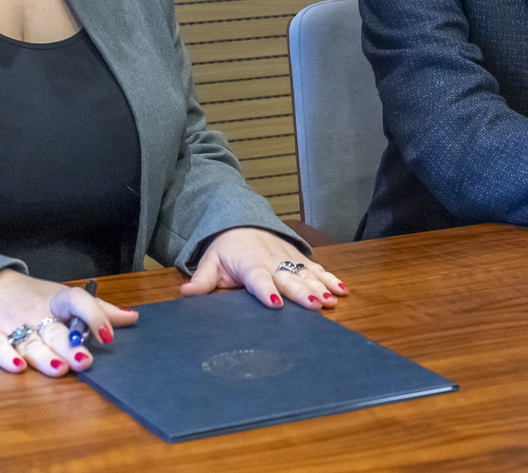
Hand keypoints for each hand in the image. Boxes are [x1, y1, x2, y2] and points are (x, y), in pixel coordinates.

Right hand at [0, 269, 137, 375]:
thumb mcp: (63, 298)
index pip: (77, 300)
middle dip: (70, 345)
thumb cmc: (31, 297)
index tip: (108, 336)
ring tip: (61, 369)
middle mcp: (37, 313)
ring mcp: (12, 324)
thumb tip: (133, 317)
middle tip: (86, 360)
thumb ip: (98, 310)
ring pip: (31, 342)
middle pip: (55, 330)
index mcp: (57, 301)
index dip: (94, 315)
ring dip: (45, 356)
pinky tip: (17, 367)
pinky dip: (6, 357)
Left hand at [179, 227, 348, 310]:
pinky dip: (330, 278)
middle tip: (316, 306)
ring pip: (307, 274)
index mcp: (250, 264)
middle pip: (289, 279)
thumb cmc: (225, 249)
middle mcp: (272, 261)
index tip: (275, 304)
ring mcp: (288, 259)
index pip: (258, 279)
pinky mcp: (298, 259)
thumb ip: (201, 280)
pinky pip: (316, 269)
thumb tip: (185, 292)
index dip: (266, 291)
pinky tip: (342, 290)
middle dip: (302, 292)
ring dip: (321, 287)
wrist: (240, 223)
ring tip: (332, 300)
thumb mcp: (210, 262)